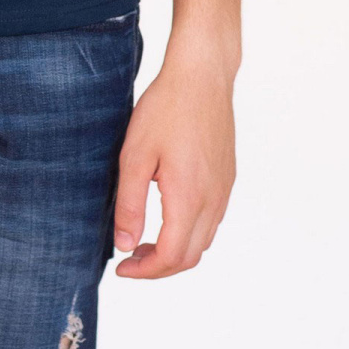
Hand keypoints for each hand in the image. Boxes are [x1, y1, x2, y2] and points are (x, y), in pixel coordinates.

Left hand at [113, 45, 236, 279]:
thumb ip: (129, 205)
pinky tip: (166, 217)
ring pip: (204, 241)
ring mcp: (224, 189)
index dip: (145, 271)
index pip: (172, 256)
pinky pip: (212, 221)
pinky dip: (189, 233)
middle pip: (190, 257)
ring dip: (175, 251)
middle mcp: (213, 199)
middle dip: (158, 267)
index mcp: (189, 197)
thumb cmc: (165, 109)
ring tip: (143, 241)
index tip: (121, 267)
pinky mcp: (227, 178)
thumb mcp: (135, 156)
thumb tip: (124, 245)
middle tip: (129, 258)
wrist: (202, 76)